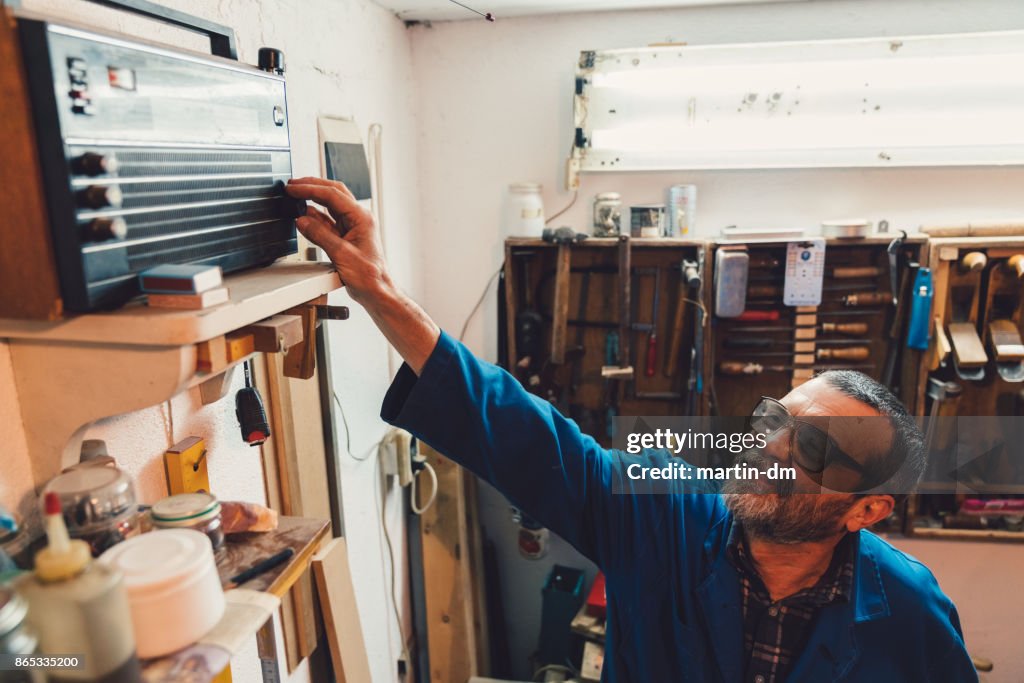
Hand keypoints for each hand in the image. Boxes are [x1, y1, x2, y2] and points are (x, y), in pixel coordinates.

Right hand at [285, 177, 389, 304]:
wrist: (376, 291)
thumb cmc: (368, 275)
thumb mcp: (341, 254)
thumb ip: (320, 235)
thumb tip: (302, 220)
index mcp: (361, 218)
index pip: (332, 195)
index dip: (310, 189)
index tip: (293, 188)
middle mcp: (358, 219)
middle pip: (333, 193)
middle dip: (312, 186)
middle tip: (293, 185)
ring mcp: (352, 227)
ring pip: (330, 205)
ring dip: (312, 199)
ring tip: (295, 196)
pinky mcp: (346, 237)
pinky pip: (327, 221)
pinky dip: (315, 216)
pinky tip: (304, 215)